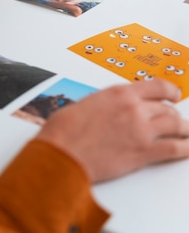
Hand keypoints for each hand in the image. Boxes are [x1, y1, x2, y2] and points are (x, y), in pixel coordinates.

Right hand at [36, 79, 188, 181]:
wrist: (63, 152)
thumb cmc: (66, 129)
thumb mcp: (87, 103)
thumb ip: (106, 103)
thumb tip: (110, 109)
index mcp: (120, 92)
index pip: (157, 86)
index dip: (170, 91)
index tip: (174, 95)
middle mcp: (134, 108)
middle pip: (167, 108)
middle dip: (173, 114)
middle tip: (175, 119)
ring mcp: (141, 131)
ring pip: (175, 125)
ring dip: (183, 129)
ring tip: (185, 132)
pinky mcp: (143, 153)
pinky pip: (174, 149)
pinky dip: (185, 148)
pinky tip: (187, 148)